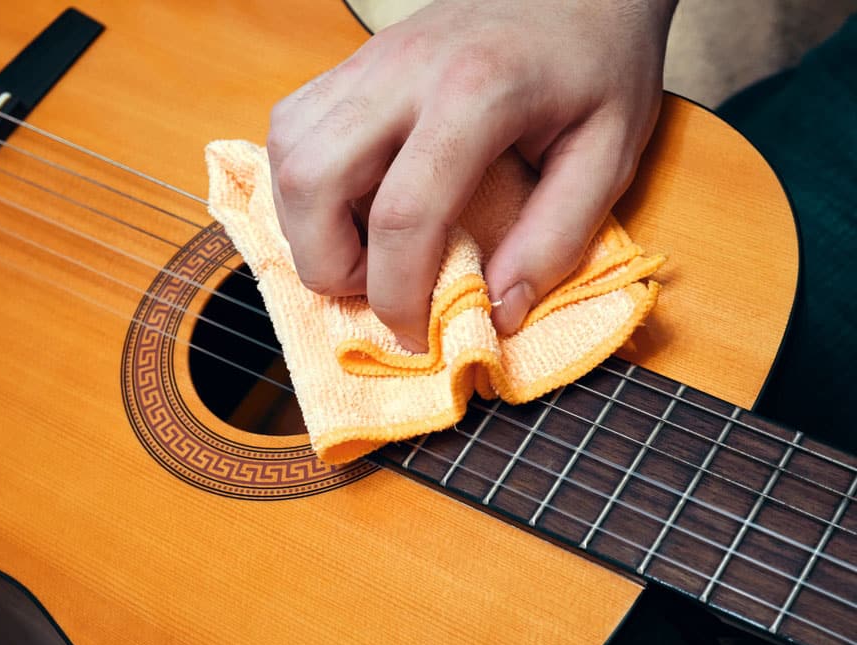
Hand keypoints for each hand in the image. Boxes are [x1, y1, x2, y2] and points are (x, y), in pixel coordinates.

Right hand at [267, 0, 675, 349]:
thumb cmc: (598, 63)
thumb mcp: (609, 154)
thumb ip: (556, 238)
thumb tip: (499, 312)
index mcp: (476, 94)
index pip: (404, 212)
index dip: (397, 294)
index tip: (416, 334)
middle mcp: (403, 71)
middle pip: (311, 177)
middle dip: (326, 261)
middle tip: (375, 285)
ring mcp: (369, 61)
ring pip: (286, 151)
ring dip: (306, 223)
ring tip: (362, 247)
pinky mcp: (354, 63)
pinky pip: (292, 127)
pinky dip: (304, 183)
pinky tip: (351, 201)